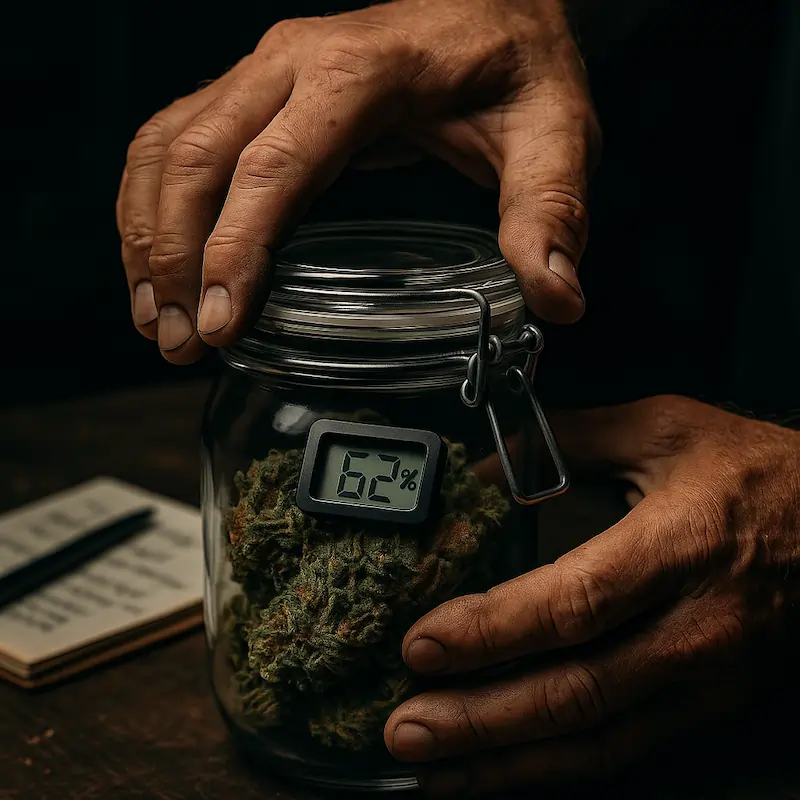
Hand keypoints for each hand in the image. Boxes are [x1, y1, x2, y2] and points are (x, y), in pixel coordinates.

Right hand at [116, 0, 599, 362]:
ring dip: (147, 235)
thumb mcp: (556, 132)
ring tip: (155, 321)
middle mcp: (292, 61)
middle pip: (197, 158)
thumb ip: (551, 210)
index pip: (274, 167)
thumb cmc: (520, 67)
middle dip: (173, 258)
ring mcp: (265, 71)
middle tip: (178, 344)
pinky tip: (157, 260)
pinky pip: (175, 139)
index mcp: (360, 73)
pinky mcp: (256, 91)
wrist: (496, 6)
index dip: (235, 250)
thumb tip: (558, 300)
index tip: (219, 325)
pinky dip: (151, 204)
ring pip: (168, 146)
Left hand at [385, 396, 799, 795]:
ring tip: (435, 769)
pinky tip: (506, 772)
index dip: (493, 631)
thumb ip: (568, 440)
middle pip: (576, 690)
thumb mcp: (664, 430)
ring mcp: (709, 680)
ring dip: (508, 761)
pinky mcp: (714, 707)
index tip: (422, 644)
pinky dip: (559, 770)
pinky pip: (629, 752)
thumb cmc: (760, 474)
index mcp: (679, 545)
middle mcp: (695, 627)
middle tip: (404, 728)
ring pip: (598, 739)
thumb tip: (484, 465)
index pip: (573, 603)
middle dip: (481, 718)